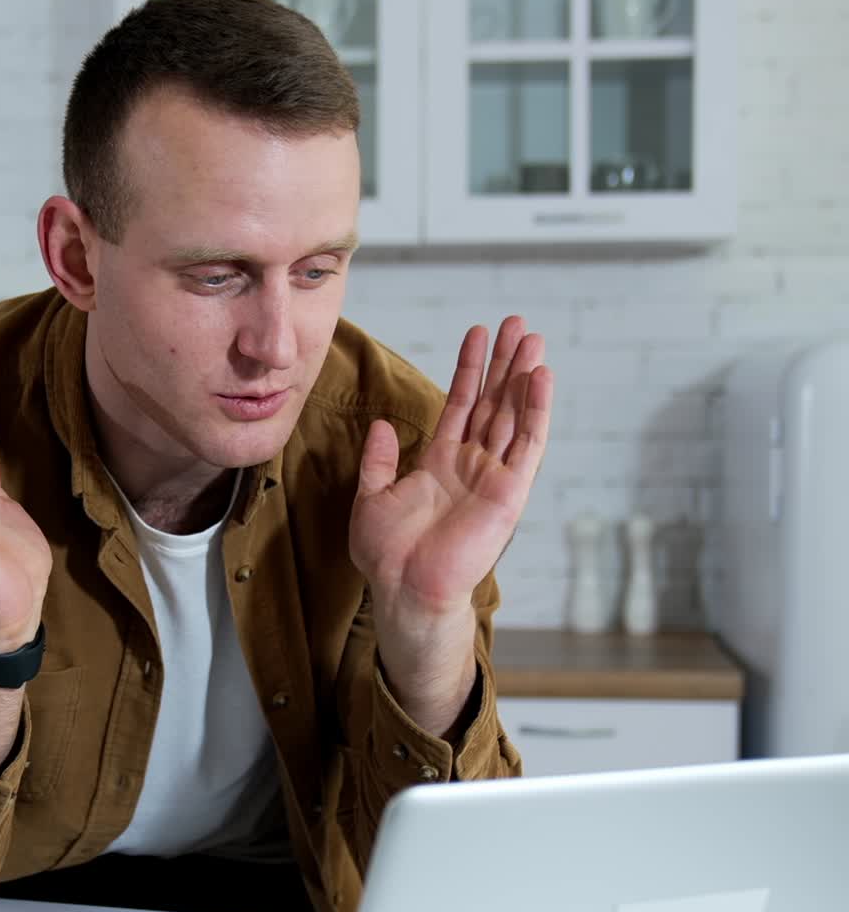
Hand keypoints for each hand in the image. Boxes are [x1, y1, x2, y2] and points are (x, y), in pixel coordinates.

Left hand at [349, 318, 551, 715]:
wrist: (405, 589)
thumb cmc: (388, 555)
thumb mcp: (371, 497)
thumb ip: (378, 460)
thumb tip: (381, 424)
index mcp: (440, 462)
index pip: (460, 404)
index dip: (470, 368)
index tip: (478, 333)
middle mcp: (471, 465)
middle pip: (494, 402)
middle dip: (504, 362)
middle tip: (518, 322)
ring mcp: (493, 476)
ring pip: (513, 415)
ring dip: (523, 376)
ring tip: (533, 338)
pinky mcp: (510, 492)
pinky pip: (527, 445)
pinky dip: (536, 411)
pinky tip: (541, 378)